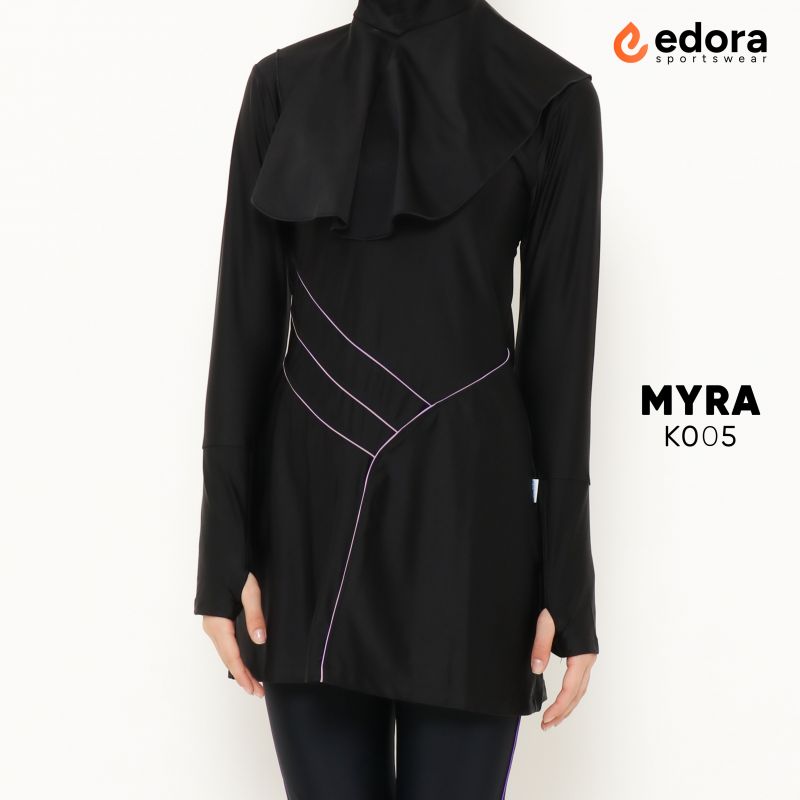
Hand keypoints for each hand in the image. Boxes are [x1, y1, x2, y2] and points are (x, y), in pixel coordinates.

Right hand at [201, 572, 266, 697]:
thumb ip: (254, 615)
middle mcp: (212, 627)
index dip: (244, 675)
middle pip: (228, 659)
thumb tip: (259, 640)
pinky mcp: (216, 619)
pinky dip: (235, 655)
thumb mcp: (249, 590)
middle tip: (257, 691)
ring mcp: (212, 624)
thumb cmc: (233, 569)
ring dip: (239, 667)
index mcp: (218, 624)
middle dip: (242, 676)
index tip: (254, 689)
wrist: (220, 553)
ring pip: (226, 652)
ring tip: (252, 680)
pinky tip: (244, 658)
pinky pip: (225, 643)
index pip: (232, 657)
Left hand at [530, 607, 596, 730]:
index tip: (545, 720)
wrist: (573, 583)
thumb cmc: (560, 600)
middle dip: (563, 712)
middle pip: (578, 694)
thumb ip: (541, 646)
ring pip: (581, 687)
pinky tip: (563, 694)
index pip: (570, 690)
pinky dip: (572, 691)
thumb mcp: (546, 622)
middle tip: (547, 726)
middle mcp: (588, 657)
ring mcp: (588, 654)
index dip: (558, 707)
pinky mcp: (584, 649)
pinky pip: (580, 677)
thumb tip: (536, 671)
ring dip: (569, 704)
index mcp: (582, 655)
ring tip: (554, 717)